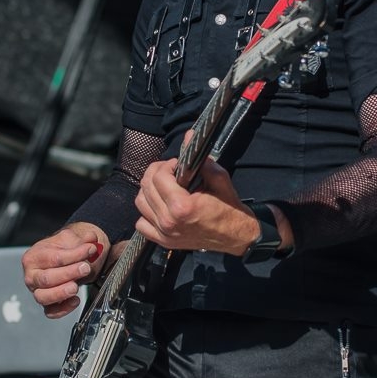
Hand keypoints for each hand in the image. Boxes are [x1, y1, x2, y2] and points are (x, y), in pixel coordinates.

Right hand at [22, 222, 111, 317]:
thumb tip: (91, 238)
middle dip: (68, 274)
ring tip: (76, 287)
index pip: (53, 258)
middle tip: (85, 268)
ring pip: (43, 297)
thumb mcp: (73, 239)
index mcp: (34, 256)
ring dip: (61, 293)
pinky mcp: (46, 303)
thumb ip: (83, 239)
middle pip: (46, 278)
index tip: (90, 250)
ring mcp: (37, 290)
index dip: (74, 254)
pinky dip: (62, 309)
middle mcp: (32, 275)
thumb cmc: (65, 249)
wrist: (68, 257)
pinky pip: (50, 312)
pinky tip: (75, 300)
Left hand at [135, 154, 259, 256]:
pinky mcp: (164, 241)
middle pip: (146, 188)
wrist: (235, 236)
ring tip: (163, 186)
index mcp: (181, 206)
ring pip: (140, 203)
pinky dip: (147, 213)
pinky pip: (141, 224)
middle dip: (156, 173)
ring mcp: (164, 233)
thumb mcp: (219, 179)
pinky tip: (159, 206)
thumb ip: (201, 159)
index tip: (177, 164)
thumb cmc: (228, 207)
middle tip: (169, 171)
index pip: (159, 177)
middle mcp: (168, 221)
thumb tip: (189, 136)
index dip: (167, 165)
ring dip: (149, 190)